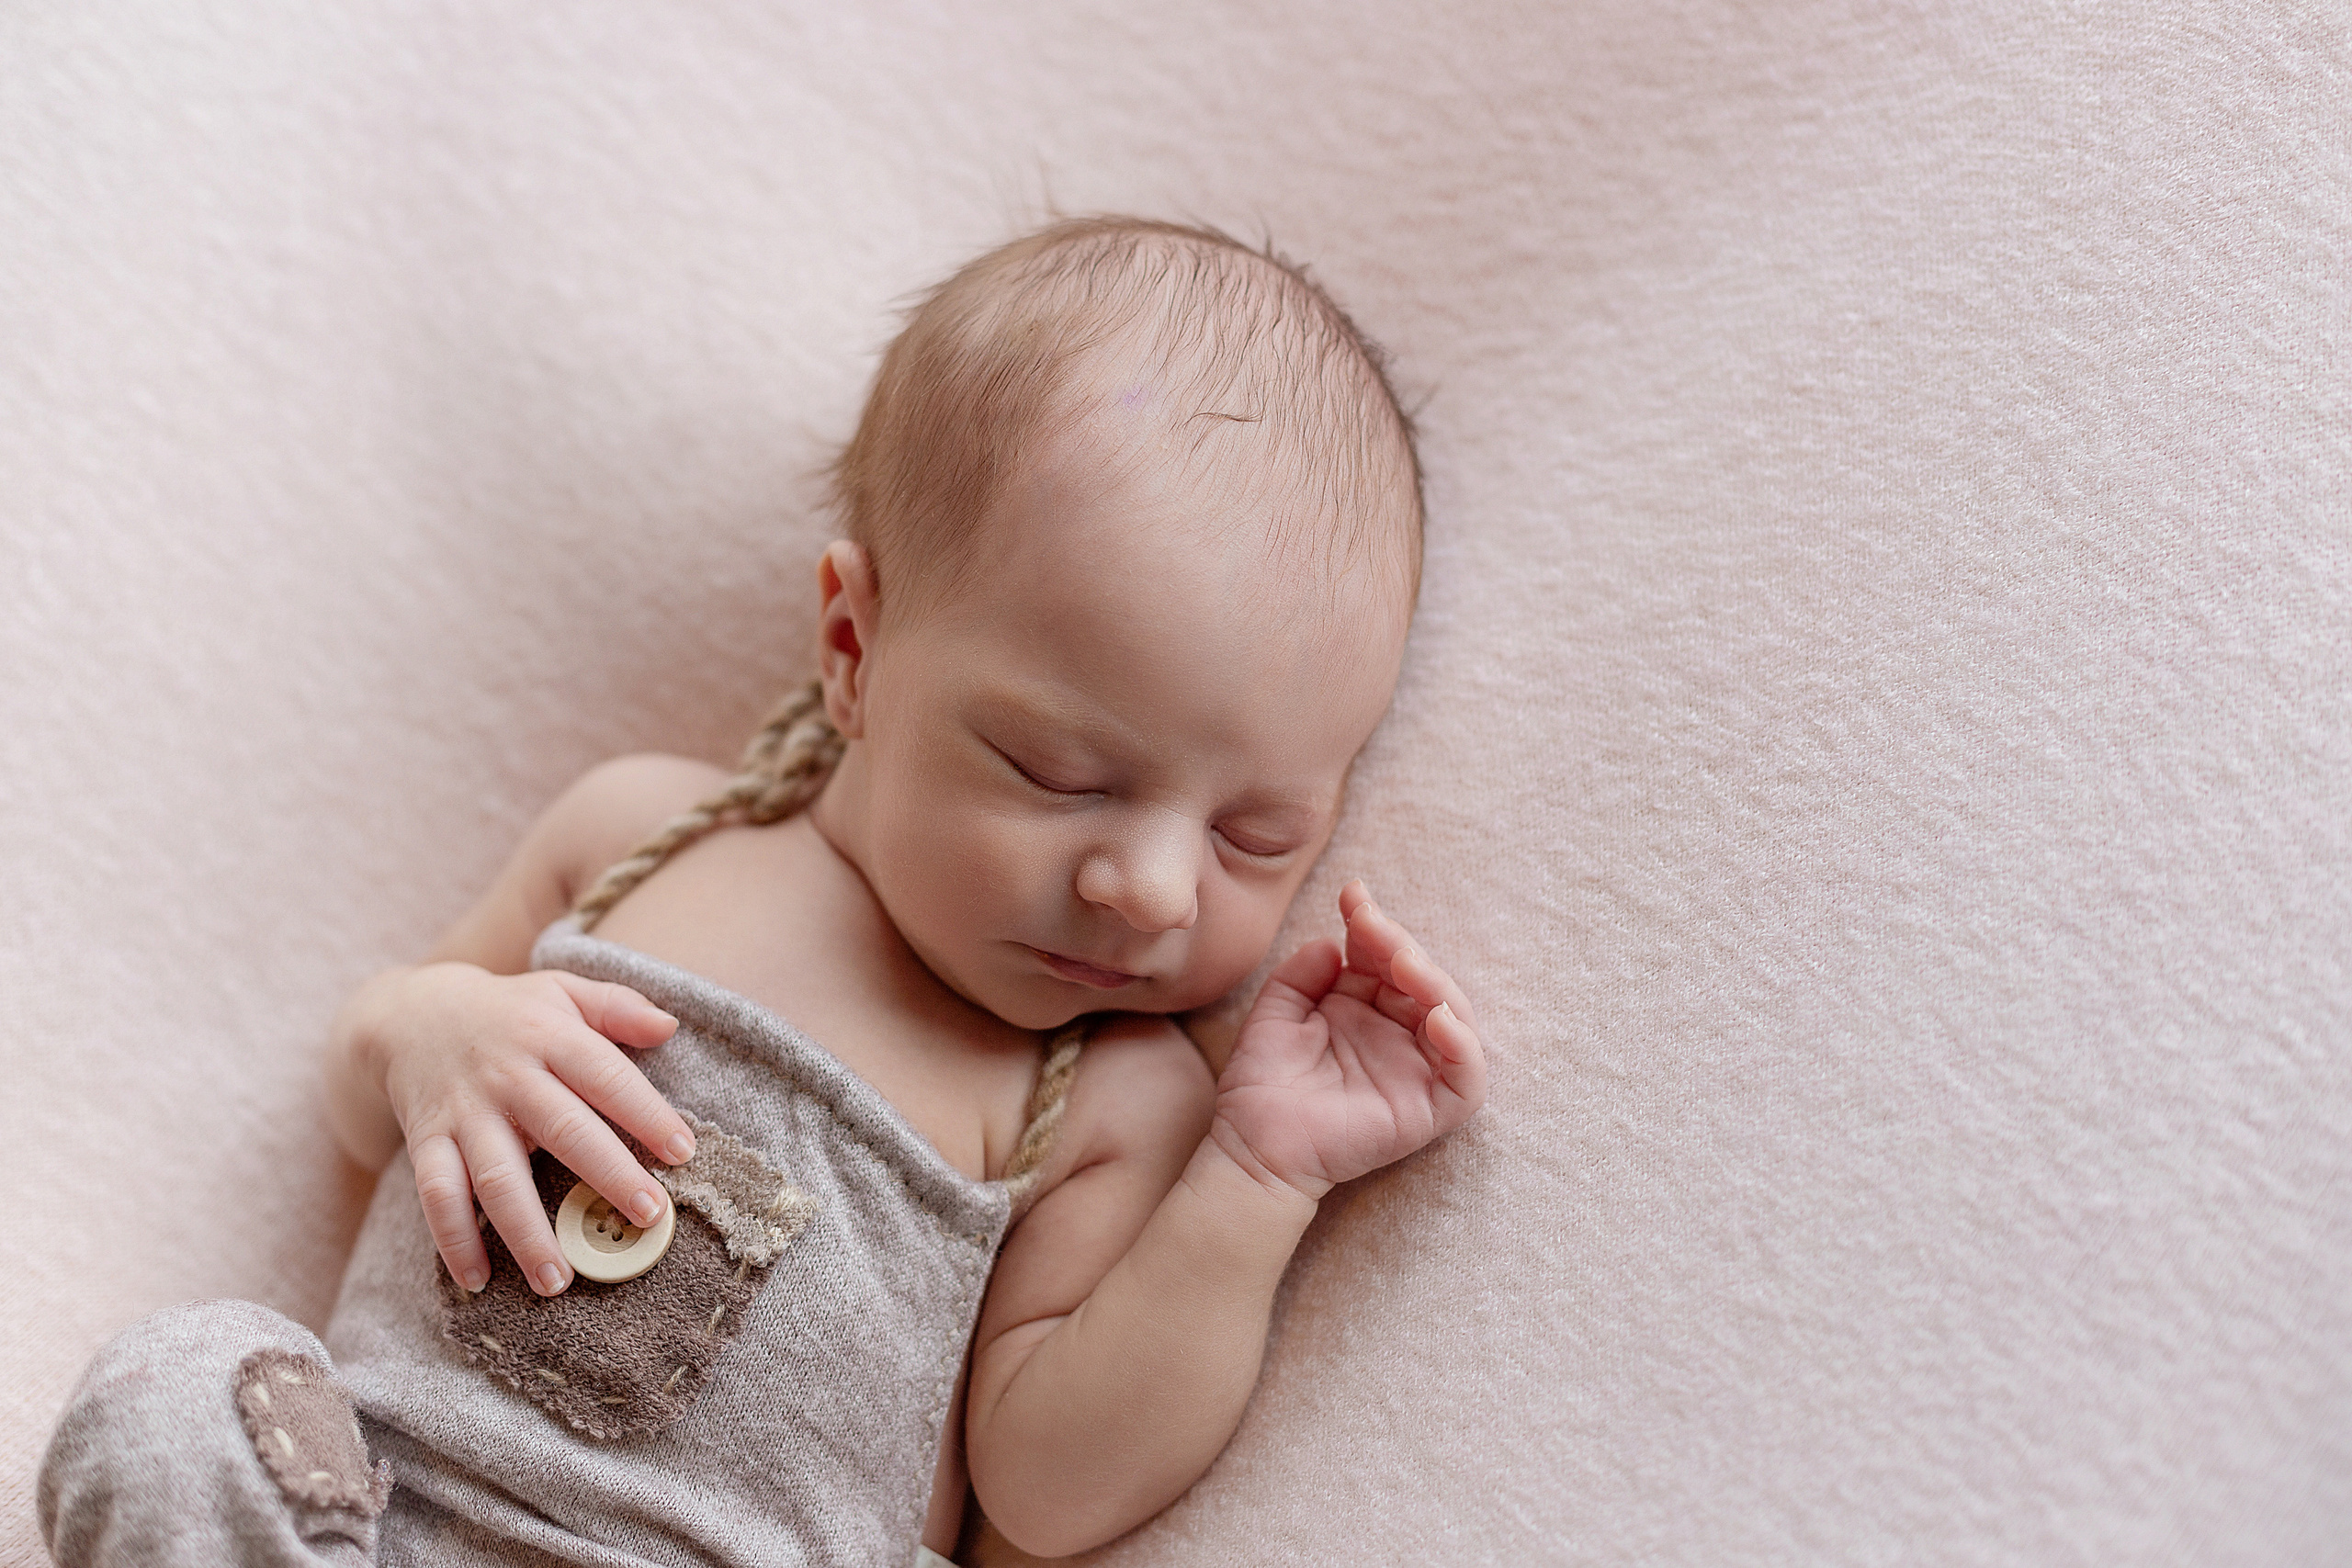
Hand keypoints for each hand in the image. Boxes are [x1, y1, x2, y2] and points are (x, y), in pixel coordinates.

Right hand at [361, 964, 691, 1295]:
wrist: (412, 1013)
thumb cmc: (510, 1011)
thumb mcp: (563, 991)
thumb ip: (617, 1006)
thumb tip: (670, 1026)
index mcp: (548, 1036)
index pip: (606, 1075)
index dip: (646, 1112)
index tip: (684, 1151)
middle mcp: (506, 1076)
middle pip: (562, 1128)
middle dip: (607, 1174)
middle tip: (648, 1217)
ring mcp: (463, 1113)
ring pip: (497, 1176)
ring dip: (526, 1231)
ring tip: (559, 1280)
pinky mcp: (425, 1142)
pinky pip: (436, 1195)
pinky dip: (453, 1239)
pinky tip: (478, 1279)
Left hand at [1210, 881, 1485, 1201]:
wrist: (1251, 1145)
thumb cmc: (1262, 1084)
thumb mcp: (1276, 1012)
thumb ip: (1301, 974)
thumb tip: (1333, 942)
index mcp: (1366, 1009)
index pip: (1386, 959)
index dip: (1375, 926)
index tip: (1353, 896)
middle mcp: (1397, 1035)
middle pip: (1423, 980)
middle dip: (1402, 946)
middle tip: (1373, 927)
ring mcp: (1416, 1072)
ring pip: (1454, 1019)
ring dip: (1435, 984)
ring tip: (1403, 963)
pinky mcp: (1428, 1112)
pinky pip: (1466, 1080)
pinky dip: (1463, 1048)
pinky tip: (1438, 1018)